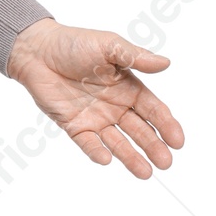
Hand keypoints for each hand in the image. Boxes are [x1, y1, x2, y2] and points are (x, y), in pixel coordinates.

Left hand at [5, 18, 184, 179]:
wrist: (38, 51)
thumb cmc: (74, 43)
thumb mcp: (109, 46)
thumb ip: (136, 57)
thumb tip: (165, 63)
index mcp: (128, 88)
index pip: (153, 111)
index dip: (166, 126)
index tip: (178, 141)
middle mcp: (115, 106)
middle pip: (139, 131)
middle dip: (153, 147)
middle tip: (165, 163)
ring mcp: (95, 118)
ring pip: (117, 142)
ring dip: (131, 157)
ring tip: (145, 173)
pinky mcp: (74, 125)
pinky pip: (87, 142)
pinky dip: (96, 152)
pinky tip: (107, 160)